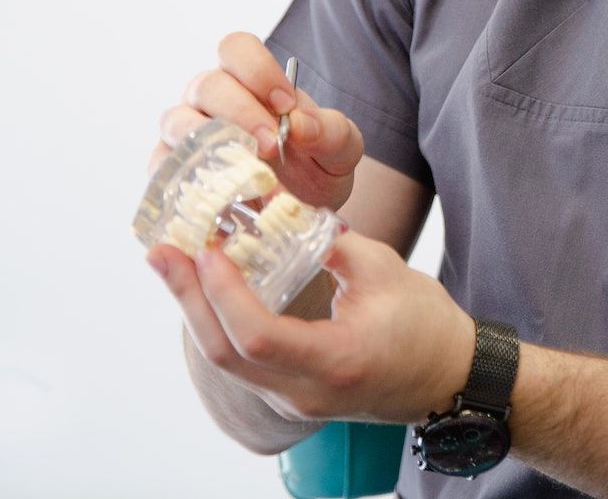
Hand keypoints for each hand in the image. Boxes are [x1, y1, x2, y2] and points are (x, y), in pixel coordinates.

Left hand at [147, 230, 474, 424]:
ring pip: (228, 359)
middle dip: (188, 298)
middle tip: (162, 252)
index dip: (225, 294)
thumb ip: (328, 242)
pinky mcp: (289, 393)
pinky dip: (219, 320)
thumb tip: (277, 208)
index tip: (207, 249)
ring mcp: (293, 400)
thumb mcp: (383, 270)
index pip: (259, 337)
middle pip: (226, 353)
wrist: (445, 375)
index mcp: (335, 362)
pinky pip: (242, 360)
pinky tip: (208, 286)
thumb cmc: (425, 323)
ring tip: (172, 262)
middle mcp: (304, 392)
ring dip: (197, 308)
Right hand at [151, 31, 364, 211]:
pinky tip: (219, 196)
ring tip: (246, 170)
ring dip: (210, 142)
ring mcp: (186, 133)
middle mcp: (210, 99)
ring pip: (176, 121)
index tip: (286, 104)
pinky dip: (185, 180)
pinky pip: (161, 167)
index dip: (257, 70)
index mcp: (248, 79)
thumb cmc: (318, 167)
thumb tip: (300, 123)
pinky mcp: (172, 172)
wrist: (302, 213)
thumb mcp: (341, 149)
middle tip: (272, 145)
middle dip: (241, 112)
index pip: (237, 48)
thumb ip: (331, 131)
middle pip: (208, 85)